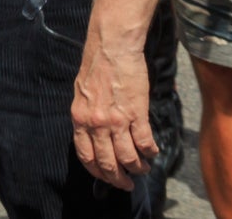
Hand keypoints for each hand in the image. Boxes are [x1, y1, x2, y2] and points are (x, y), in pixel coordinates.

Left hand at [72, 24, 156, 188]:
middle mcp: (95, 123)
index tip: (106, 178)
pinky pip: (144, 143)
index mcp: (79, 118)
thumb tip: (95, 137)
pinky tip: (153, 152)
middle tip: (127, 184)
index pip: (85, 155)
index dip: (97, 171)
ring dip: (137, 168)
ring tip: (143, 168)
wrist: (111, 47)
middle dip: (118, 179)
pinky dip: (150, 152)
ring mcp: (116, 120)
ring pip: (127, 158)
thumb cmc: (97, 67)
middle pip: (106, 162)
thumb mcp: (82, 94)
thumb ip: (87, 116)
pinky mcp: (136, 113)